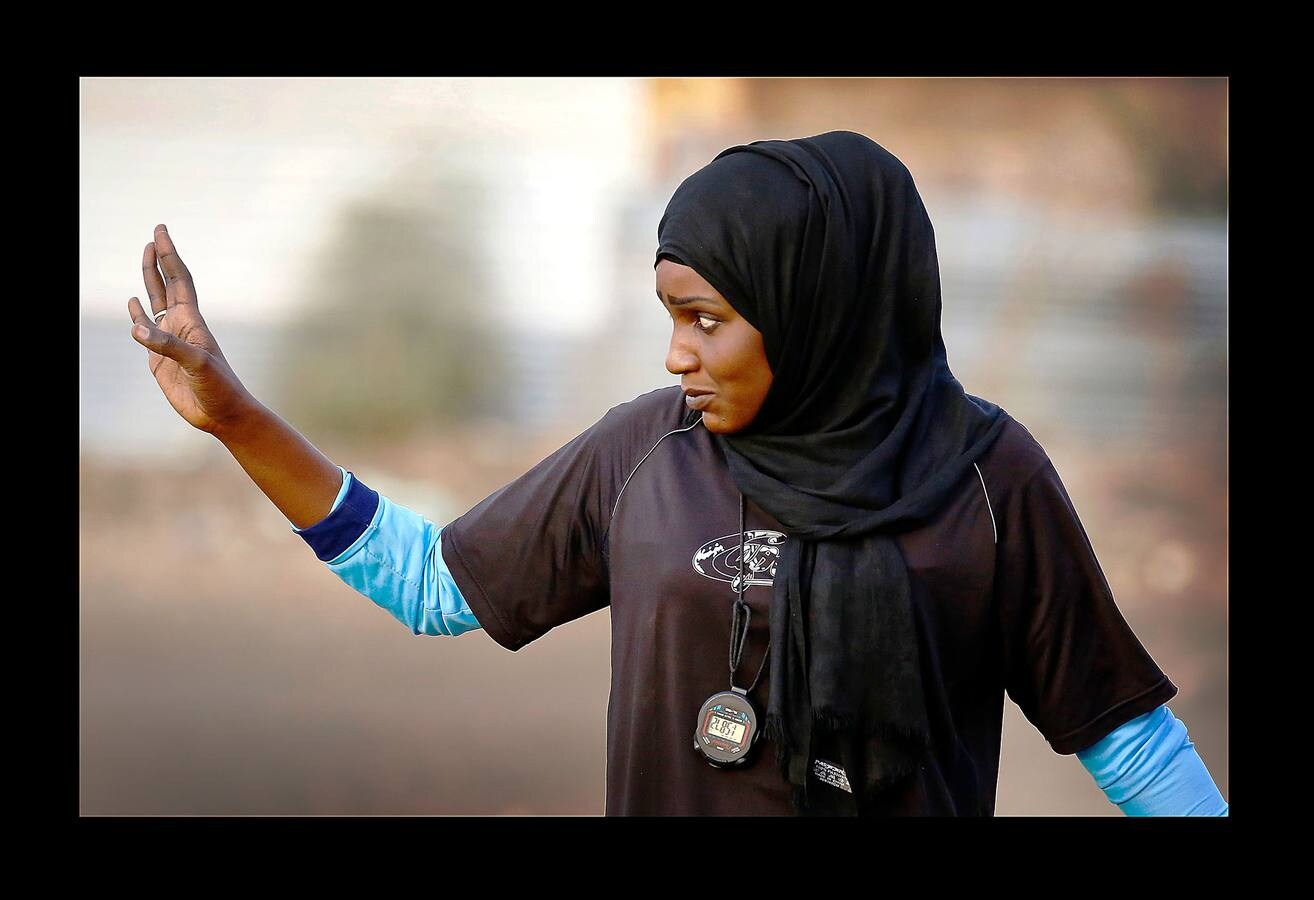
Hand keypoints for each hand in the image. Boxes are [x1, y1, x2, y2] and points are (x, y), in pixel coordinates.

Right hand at [128, 224, 255, 436]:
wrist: (222, 414)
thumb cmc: (219, 388)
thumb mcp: (197, 364)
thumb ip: (167, 346)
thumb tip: (137, 328)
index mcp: (193, 321)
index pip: (179, 280)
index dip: (169, 255)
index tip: (160, 231)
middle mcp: (181, 327)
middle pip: (167, 285)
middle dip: (160, 260)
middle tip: (153, 236)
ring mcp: (170, 342)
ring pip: (156, 304)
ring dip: (149, 281)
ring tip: (145, 258)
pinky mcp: (160, 360)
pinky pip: (145, 332)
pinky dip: (138, 316)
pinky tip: (133, 305)